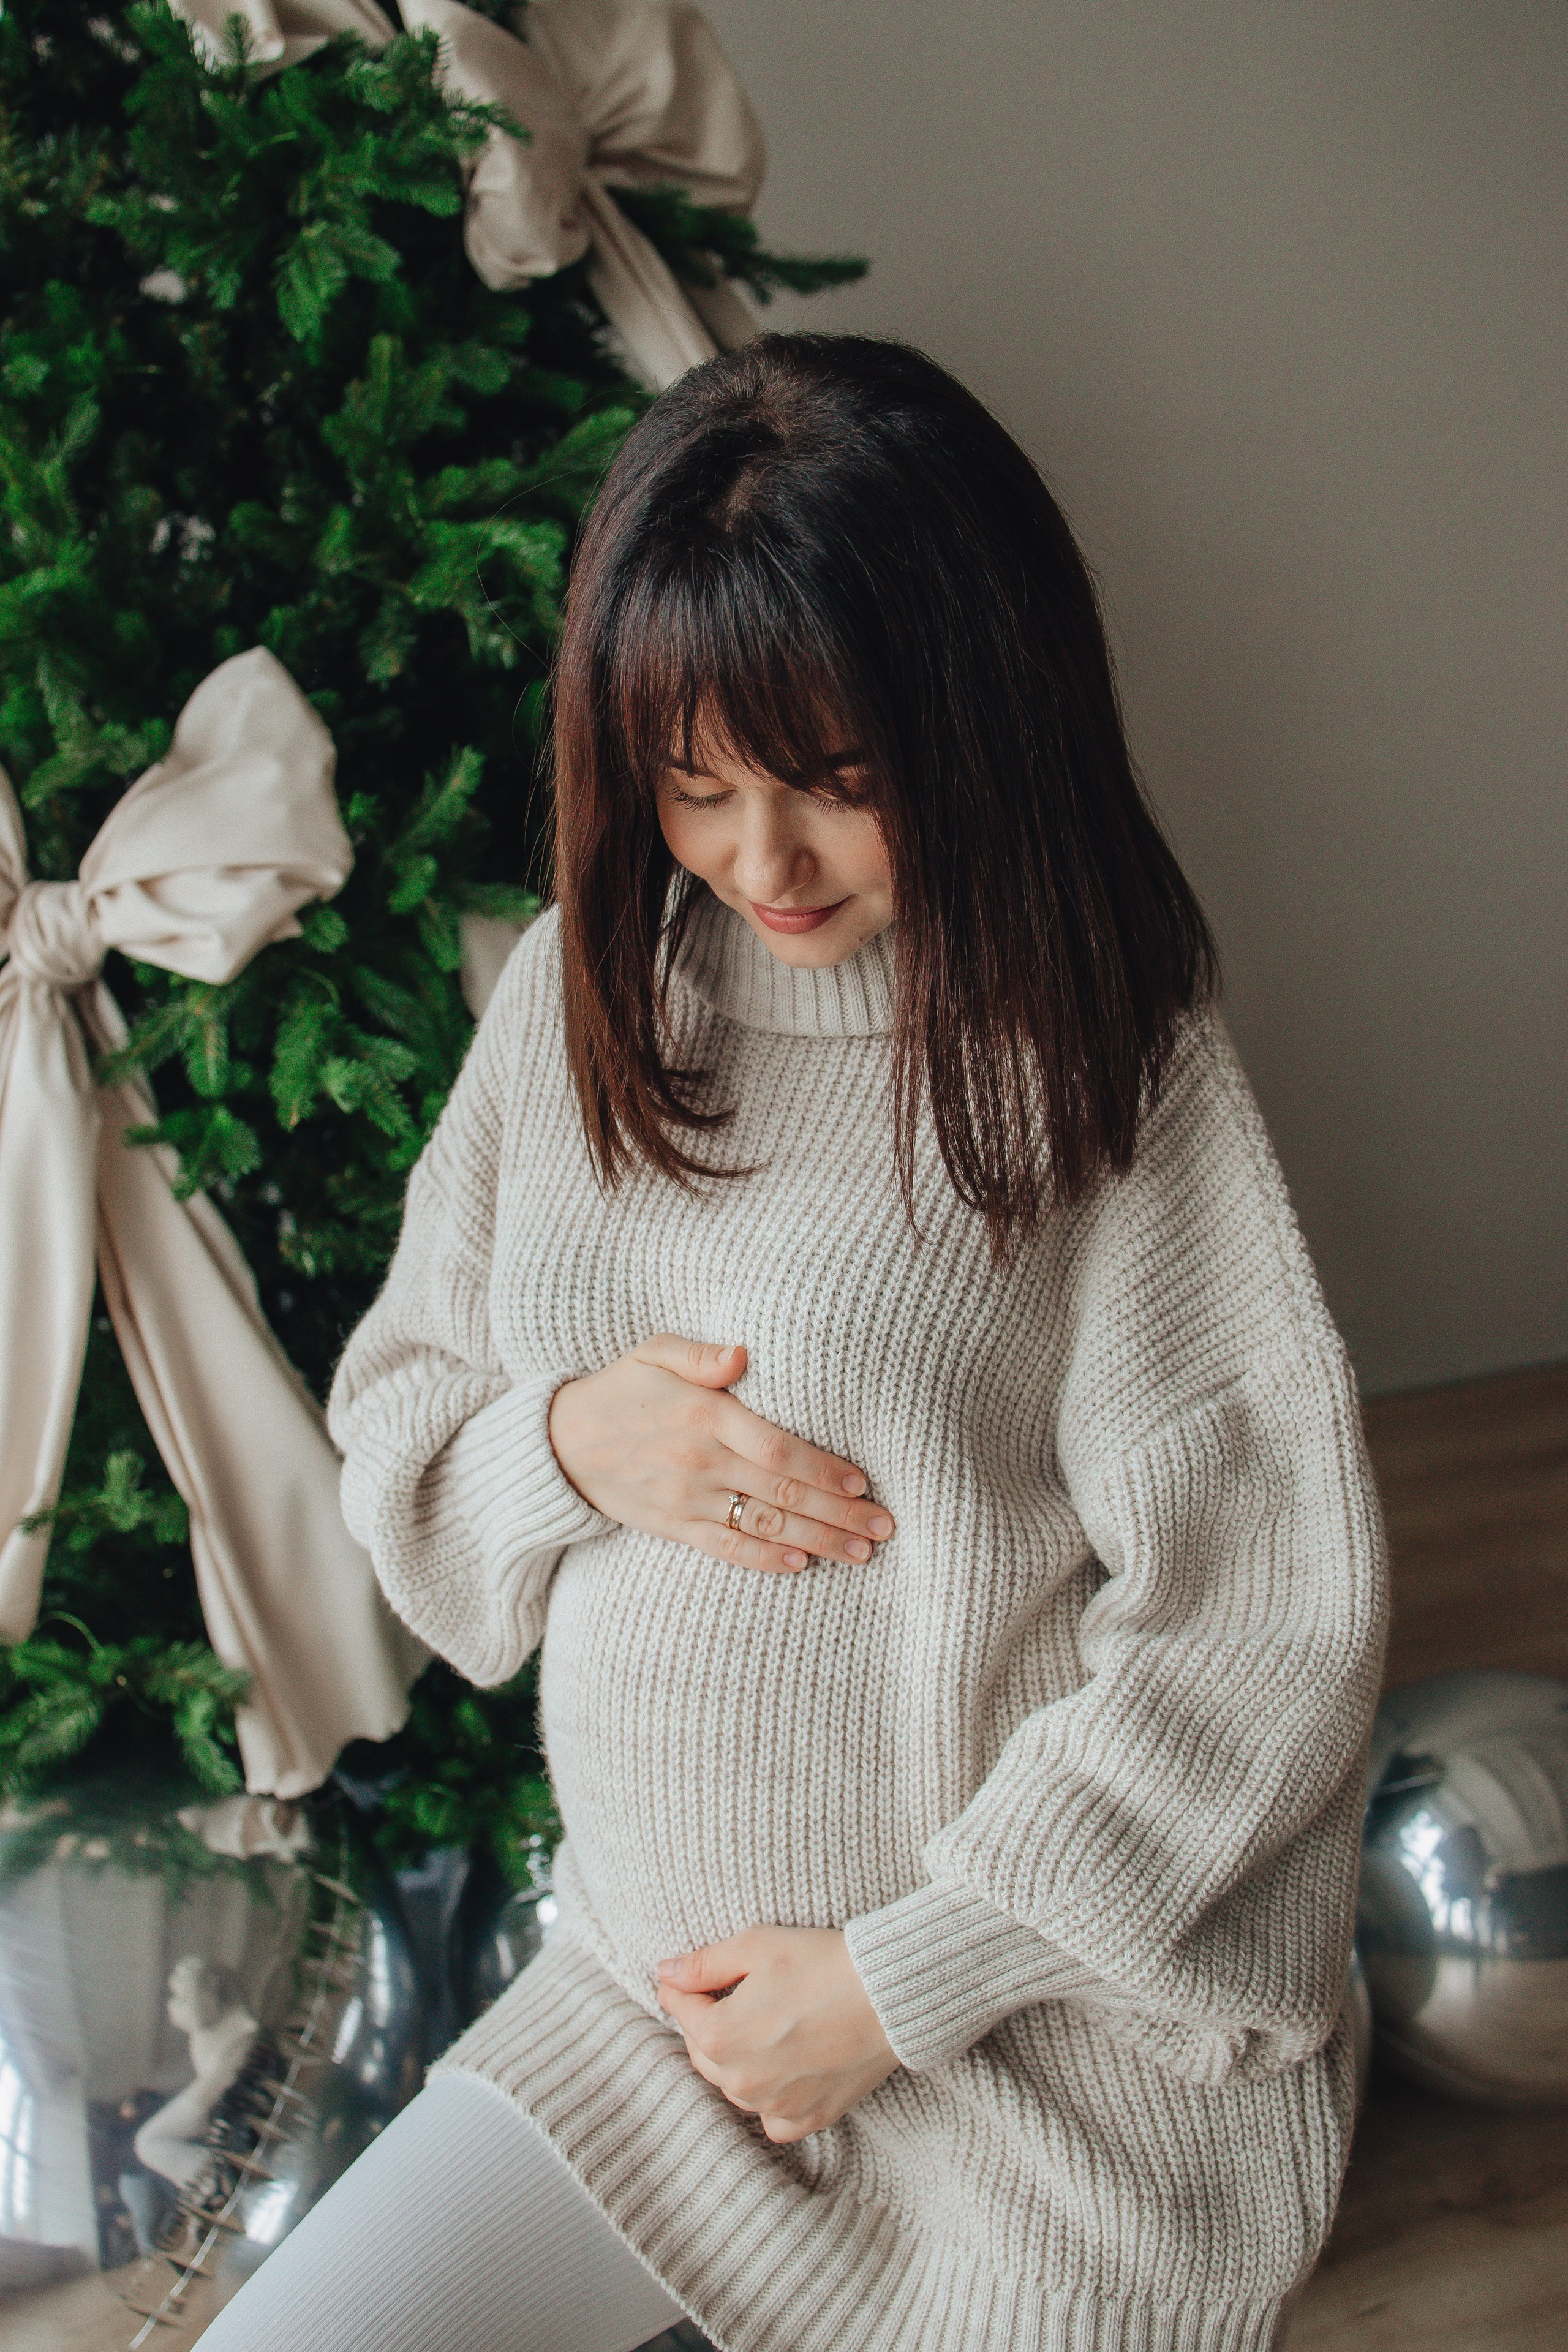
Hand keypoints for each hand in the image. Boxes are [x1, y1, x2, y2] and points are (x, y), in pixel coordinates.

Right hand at [547, 1334, 893, 1575]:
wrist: (561, 1442)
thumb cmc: (622, 1388)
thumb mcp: (654, 1352)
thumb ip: (701, 1354)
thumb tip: (742, 1354)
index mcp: (704, 1414)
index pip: (776, 1447)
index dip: (823, 1468)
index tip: (862, 1481)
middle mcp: (699, 1461)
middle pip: (783, 1492)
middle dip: (840, 1512)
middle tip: (886, 1526)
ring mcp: (686, 1499)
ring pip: (763, 1525)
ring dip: (818, 1542)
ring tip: (862, 1553)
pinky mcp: (673, 1526)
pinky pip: (725, 1548)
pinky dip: (763, 1560)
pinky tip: (800, 1566)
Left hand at [657, 1928, 897, 2141]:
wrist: (888, 1995)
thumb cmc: (821, 1963)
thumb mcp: (755, 1945)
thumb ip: (703, 1964)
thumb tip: (665, 1972)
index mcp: (719, 2037)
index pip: (680, 2008)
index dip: (686, 1984)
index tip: (697, 1973)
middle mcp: (740, 2081)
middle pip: (702, 2051)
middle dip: (708, 2022)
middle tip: (733, 1995)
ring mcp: (774, 2105)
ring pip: (734, 2086)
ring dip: (738, 2059)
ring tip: (764, 2025)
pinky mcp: (809, 2118)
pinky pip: (772, 2118)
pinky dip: (771, 2098)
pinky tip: (784, 2069)